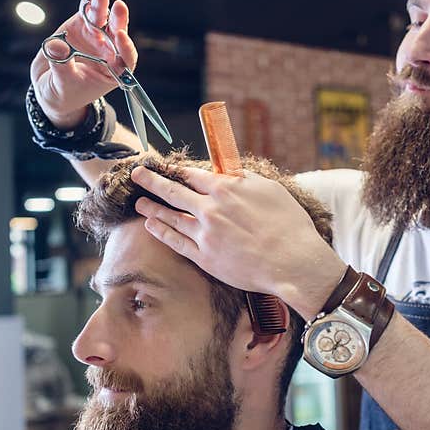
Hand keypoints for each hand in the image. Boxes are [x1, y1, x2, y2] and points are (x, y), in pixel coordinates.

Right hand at [29, 0, 138, 127]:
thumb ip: (61, 66)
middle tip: (118, 6)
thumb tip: (57, 46)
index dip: (126, 47)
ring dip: (103, 3)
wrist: (49, 88)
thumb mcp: (62, 85)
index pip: (126, 59)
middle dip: (118, 20)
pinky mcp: (81, 26)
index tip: (120, 36)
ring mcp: (95, 37)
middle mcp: (108, 52)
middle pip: (117, 33)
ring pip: (103, 18)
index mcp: (113, 72)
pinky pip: (88, 9)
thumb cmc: (62, 94)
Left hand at [130, 165, 347, 318]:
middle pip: (173, 191)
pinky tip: (151, 225)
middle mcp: (211, 209)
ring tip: (139, 202)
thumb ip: (246, 179)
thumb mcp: (271, 191)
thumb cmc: (289, 226)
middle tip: (136, 174)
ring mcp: (205, 234)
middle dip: (152, 181)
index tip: (168, 167)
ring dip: (152, 207)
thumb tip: (231, 172)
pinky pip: (176, 242)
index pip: (194, 175)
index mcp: (227, 189)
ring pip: (170, 217)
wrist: (293, 262)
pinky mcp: (205, 258)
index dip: (179, 170)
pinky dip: (161, 232)